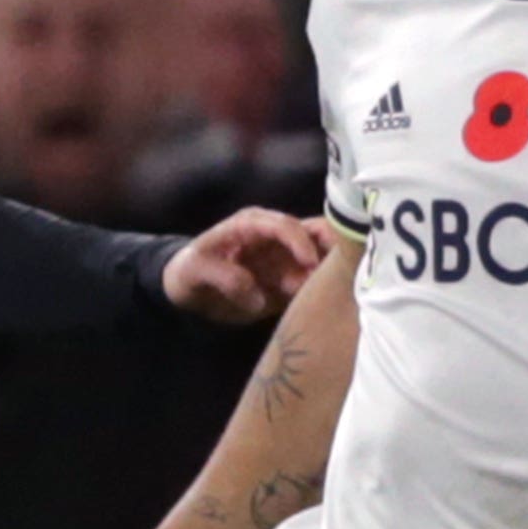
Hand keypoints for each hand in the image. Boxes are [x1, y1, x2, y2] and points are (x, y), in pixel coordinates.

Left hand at [161, 208, 326, 323]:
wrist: (190, 293)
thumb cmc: (190, 272)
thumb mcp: (196, 271)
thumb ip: (224, 277)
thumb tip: (256, 295)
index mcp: (252, 225)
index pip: (284, 225)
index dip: (299, 241)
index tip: (309, 263)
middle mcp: (276, 237)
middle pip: (316, 232)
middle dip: (330, 250)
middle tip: (338, 274)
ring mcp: (286, 258)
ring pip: (322, 257)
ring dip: (329, 274)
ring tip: (331, 294)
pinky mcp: (290, 280)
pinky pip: (314, 282)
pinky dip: (324, 290)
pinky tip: (327, 303)